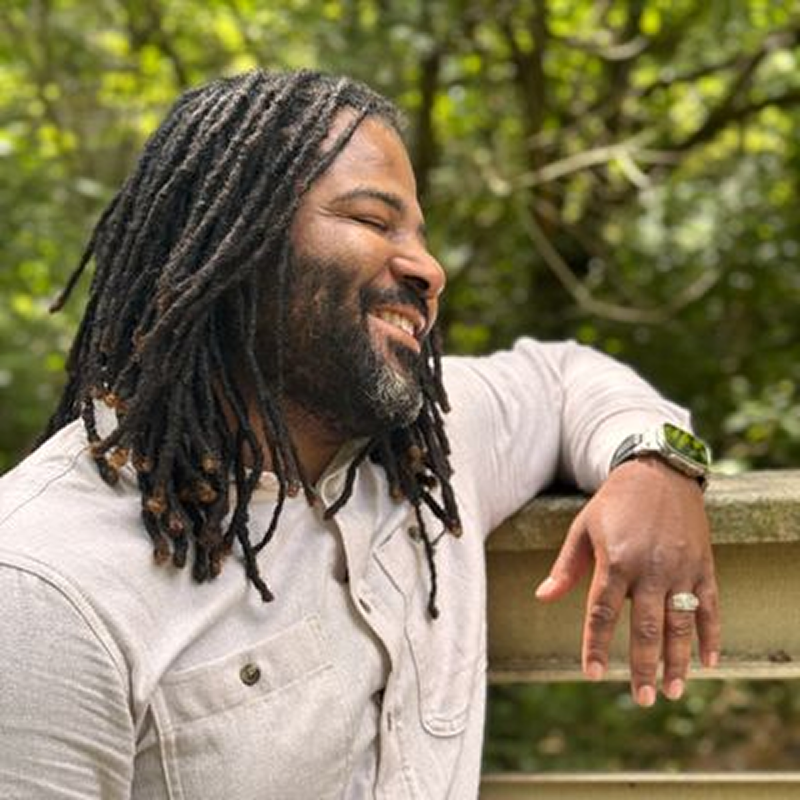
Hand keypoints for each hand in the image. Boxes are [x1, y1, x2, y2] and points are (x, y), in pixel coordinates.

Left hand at [534, 455, 719, 705]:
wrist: (658, 472)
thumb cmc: (613, 502)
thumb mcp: (582, 528)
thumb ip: (566, 567)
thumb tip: (542, 598)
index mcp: (615, 559)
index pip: (601, 612)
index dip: (595, 645)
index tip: (591, 674)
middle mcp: (650, 568)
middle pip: (645, 628)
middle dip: (643, 667)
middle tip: (642, 699)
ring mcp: (681, 568)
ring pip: (680, 624)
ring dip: (678, 661)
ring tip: (672, 691)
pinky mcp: (703, 565)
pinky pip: (709, 607)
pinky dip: (711, 635)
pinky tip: (707, 662)